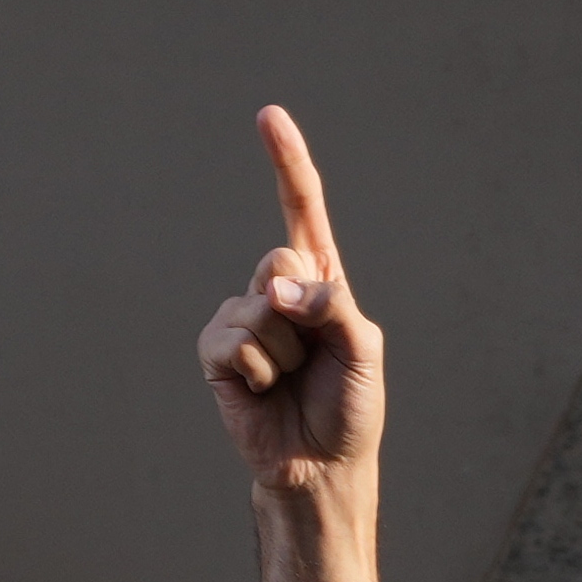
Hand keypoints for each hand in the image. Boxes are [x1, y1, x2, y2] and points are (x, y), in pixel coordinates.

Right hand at [199, 104, 386, 493]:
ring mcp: (243, 318)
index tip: (268, 116)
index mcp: (320, 281)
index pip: (301, 209)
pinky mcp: (216, 352)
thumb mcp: (364, 351)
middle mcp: (278, 292)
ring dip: (284, 353)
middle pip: (280, 259)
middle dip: (304, 309)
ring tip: (290, 380)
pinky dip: (255, 370)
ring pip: (258, 308)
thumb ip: (334, 309)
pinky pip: (231, 341)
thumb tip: (279, 290)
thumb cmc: (350, 407)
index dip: (286, 162)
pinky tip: (262, 390)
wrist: (320, 465)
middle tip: (313, 354)